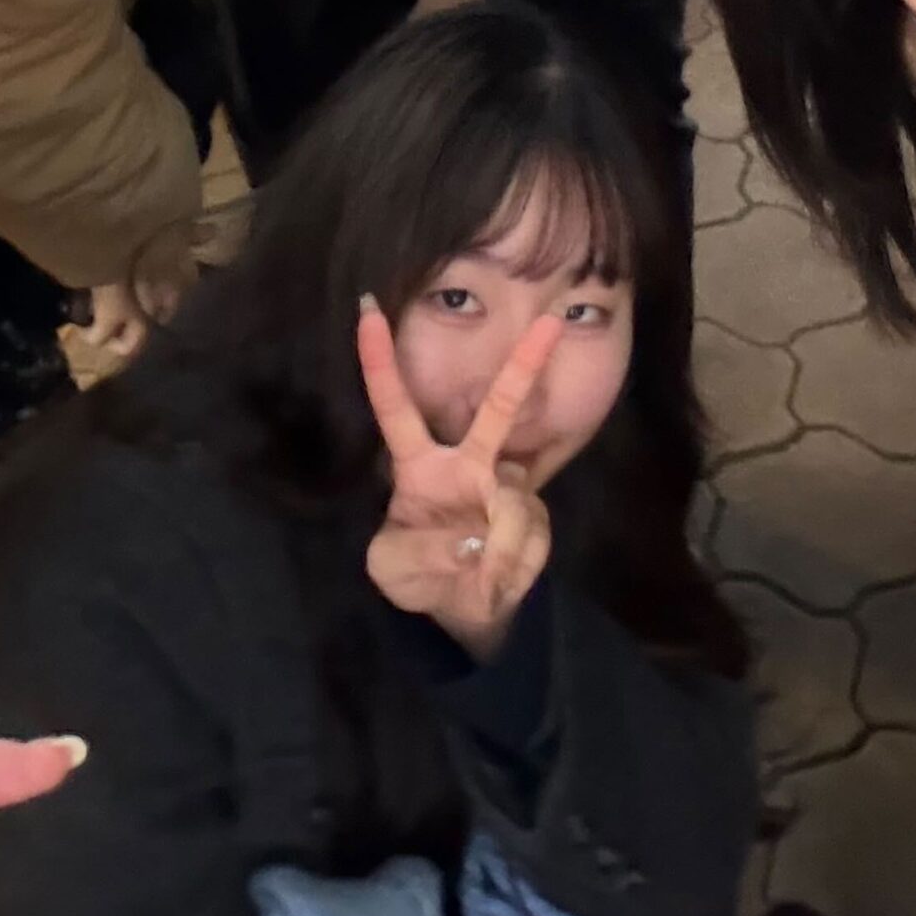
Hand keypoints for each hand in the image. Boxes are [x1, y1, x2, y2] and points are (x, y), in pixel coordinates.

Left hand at [357, 300, 557, 659]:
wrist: (461, 606)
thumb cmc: (415, 574)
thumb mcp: (389, 570)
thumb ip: (416, 554)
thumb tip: (469, 541)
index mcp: (418, 465)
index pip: (395, 408)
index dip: (379, 362)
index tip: (366, 310)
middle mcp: (468, 463)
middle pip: (495, 409)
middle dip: (524, 365)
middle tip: (548, 323)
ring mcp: (506, 489)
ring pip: (512, 504)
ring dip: (495, 551)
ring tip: (479, 576)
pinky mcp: (537, 519)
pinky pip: (531, 538)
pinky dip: (511, 569)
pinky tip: (498, 578)